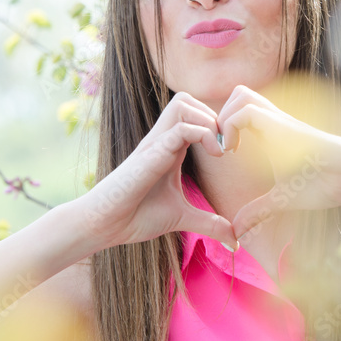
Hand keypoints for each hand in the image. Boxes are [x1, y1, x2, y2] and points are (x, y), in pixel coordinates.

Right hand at [77, 91, 236, 250]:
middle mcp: (162, 140)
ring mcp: (155, 144)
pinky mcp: (151, 154)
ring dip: (207, 119)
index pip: (193, 116)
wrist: (105, 225)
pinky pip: (180, 129)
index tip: (232, 150)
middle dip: (213, 115)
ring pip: (182, 104)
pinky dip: (203, 134)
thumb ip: (209, 224)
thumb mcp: (182, 218)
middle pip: (187, 100)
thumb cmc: (136, 216)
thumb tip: (235, 240)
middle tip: (227, 144)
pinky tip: (215, 155)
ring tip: (220, 148)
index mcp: (170, 149)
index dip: (216, 125)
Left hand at [216, 83, 340, 238]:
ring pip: (240, 95)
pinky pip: (247, 111)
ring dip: (227, 118)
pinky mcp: (283, 124)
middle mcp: (272, 121)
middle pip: (237, 95)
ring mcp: (278, 119)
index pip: (238, 109)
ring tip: (228, 147)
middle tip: (221, 147)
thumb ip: (256, 211)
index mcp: (269, 133)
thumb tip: (236, 230)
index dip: (223, 126)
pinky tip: (235, 151)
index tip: (221, 154)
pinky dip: (232, 127)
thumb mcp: (279, 199)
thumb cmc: (322, 184)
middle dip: (221, 116)